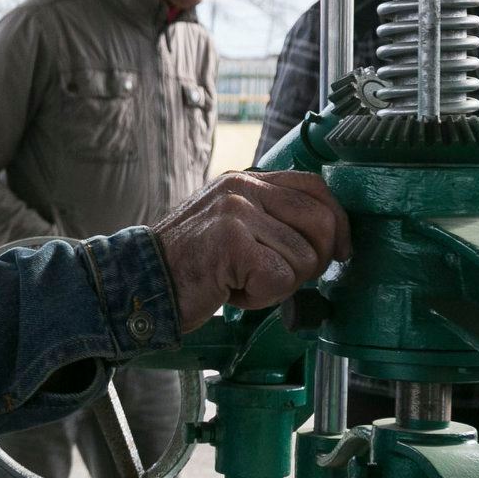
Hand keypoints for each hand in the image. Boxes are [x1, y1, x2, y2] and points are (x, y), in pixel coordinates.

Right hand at [153, 171, 350, 331]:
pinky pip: (281, 279)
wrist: (137, 283)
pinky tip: (231, 292)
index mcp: (245, 180)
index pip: (315, 187)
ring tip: (239, 282)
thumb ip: (270, 219)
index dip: (338, 221)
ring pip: (304, 259)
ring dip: (278, 285)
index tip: (341, 251)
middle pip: (321, 222)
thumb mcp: (231, 227)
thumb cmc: (187, 266)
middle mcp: (243, 188)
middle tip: (278, 278)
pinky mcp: (232, 241)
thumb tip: (329, 236)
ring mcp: (237, 212)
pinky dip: (261, 297)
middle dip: (313, 262)